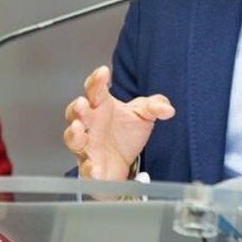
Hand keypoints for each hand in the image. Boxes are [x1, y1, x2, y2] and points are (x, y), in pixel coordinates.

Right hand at [62, 65, 174, 179]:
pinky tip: (95, 169)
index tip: (103, 72)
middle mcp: (90, 124)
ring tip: (79, 129)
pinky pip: (86, 169)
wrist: (124, 163)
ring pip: (74, 138)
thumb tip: (167, 109)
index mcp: (101, 106)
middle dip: (78, 108)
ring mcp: (88, 146)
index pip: (95, 90)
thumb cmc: (126, 133)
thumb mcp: (144, 115)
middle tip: (83, 103)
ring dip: (74, 134)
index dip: (96, 80)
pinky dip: (89, 170)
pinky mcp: (90, 168)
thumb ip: (156, 106)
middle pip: (77, 113)